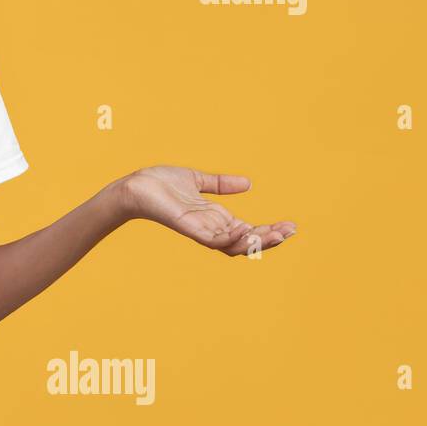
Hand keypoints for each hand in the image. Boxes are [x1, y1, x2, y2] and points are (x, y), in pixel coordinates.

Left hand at [120, 165, 296, 256]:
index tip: (291, 226)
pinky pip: (212, 240)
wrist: (136, 185)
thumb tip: (248, 183)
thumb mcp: (198, 180)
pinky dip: (229, 238)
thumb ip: (220, 184)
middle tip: (290, 231)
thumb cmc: (161, 183)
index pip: (249, 230)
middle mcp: (210, 228)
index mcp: (216, 218)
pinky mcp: (188, 228)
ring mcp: (200, 230)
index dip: (270, 230)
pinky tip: (245, 232)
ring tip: (277, 234)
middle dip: (270, 239)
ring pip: (233, 245)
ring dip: (256, 241)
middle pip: (246, 242)